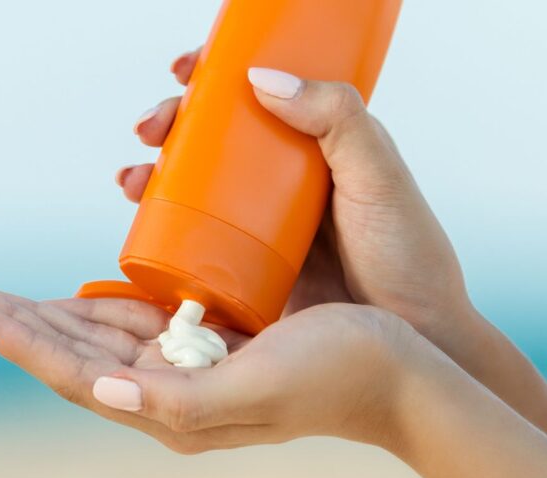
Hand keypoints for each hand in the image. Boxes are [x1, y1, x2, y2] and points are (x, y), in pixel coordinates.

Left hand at [0, 284, 424, 452]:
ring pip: (95, 338)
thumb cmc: (338, 380)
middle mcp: (169, 394)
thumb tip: (101, 392)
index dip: (12, 337)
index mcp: (171, 409)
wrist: (405, 379)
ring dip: (41, 315)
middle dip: (10, 323)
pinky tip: (79, 292)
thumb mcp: (257, 389)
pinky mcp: (212, 345)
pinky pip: (138, 324)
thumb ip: (179, 402)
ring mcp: (189, 370)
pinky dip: (96, 305)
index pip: (70, 370)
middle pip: (69, 353)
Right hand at [119, 50, 472, 344]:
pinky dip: (159, 225)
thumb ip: (336, 118)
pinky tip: (137, 221)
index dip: (215, 76)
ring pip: (196, 185)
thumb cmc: (407, 258)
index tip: (186, 69)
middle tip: (149, 130)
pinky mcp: (247, 271)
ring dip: (153, 173)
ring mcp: (263, 227)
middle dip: (171, 124)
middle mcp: (286, 182)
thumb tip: (260, 76)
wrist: (415, 340)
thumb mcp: (377, 176)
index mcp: (320, 145)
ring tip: (131, 180)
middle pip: (214, 137)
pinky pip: (194, 239)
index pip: (259, 95)